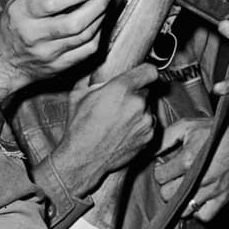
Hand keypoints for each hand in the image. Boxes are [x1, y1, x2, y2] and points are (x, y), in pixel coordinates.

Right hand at [0, 0, 113, 100]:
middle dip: (96, 6)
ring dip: (100, 17)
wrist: (4, 61)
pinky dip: (97, 34)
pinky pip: (86, 51)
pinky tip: (98, 21)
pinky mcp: (59, 66)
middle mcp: (35, 35)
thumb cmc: (14, 23)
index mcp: (23, 13)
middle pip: (73, 23)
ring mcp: (48, 53)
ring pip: (83, 37)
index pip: (52, 3)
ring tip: (105, 2)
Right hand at [51, 63, 158, 197]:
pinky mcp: (149, 137)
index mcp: (122, 88)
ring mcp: (145, 121)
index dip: (145, 72)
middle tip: (119, 102)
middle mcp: (138, 103)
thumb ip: (93, 79)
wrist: (84, 158)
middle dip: (134, 94)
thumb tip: (96, 72)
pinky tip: (123, 131)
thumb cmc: (79, 127)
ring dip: (137, 111)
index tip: (141, 75)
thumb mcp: (78, 95)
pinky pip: (148, 124)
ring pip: (146, 108)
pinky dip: (139, 126)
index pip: (149, 71)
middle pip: (145, 90)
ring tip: (119, 120)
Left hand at [153, 118, 228, 222]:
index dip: (160, 170)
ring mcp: (211, 190)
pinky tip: (197, 199)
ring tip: (183, 190)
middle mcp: (198, 178)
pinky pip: (204, 216)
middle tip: (173, 179)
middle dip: (166, 186)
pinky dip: (198, 211)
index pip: (160, 176)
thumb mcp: (188, 126)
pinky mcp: (223, 198)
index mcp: (187, 159)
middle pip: (167, 195)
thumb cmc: (217, 132)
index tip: (165, 167)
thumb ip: (165, 138)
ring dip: (180, 200)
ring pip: (183, 209)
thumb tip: (151, 151)